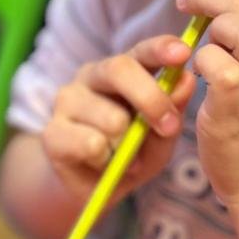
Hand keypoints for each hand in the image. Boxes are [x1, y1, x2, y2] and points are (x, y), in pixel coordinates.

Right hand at [42, 35, 196, 206]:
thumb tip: (186, 80)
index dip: (160, 48)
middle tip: (169, 126)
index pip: (140, 50)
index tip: (183, 53)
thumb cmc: (133, 155)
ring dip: (128, 145)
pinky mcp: (52, 132)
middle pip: (119, 69)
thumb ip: (173, 109)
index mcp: (122, 70)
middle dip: (150, 98)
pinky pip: (92, 144)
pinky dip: (107, 160)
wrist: (95, 191)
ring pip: (111, 117)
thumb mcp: (162, 136)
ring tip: (127, 158)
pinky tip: (102, 164)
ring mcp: (67, 101)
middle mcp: (91, 76)